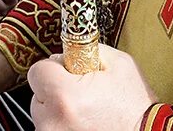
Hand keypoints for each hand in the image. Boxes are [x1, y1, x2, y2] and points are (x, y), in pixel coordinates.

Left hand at [27, 45, 156, 130]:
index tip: (67, 71)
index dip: (54, 67)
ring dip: (58, 110)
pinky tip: (84, 123)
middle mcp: (53, 122)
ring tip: (85, 111)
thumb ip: (86, 50)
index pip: (37, 71)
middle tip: (81, 93)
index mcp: (65, 96)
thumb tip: (66, 51)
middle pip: (38, 94)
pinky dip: (63, 124)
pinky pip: (52, 128)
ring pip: (43, 115)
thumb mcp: (118, 64)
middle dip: (55, 90)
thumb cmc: (135, 107)